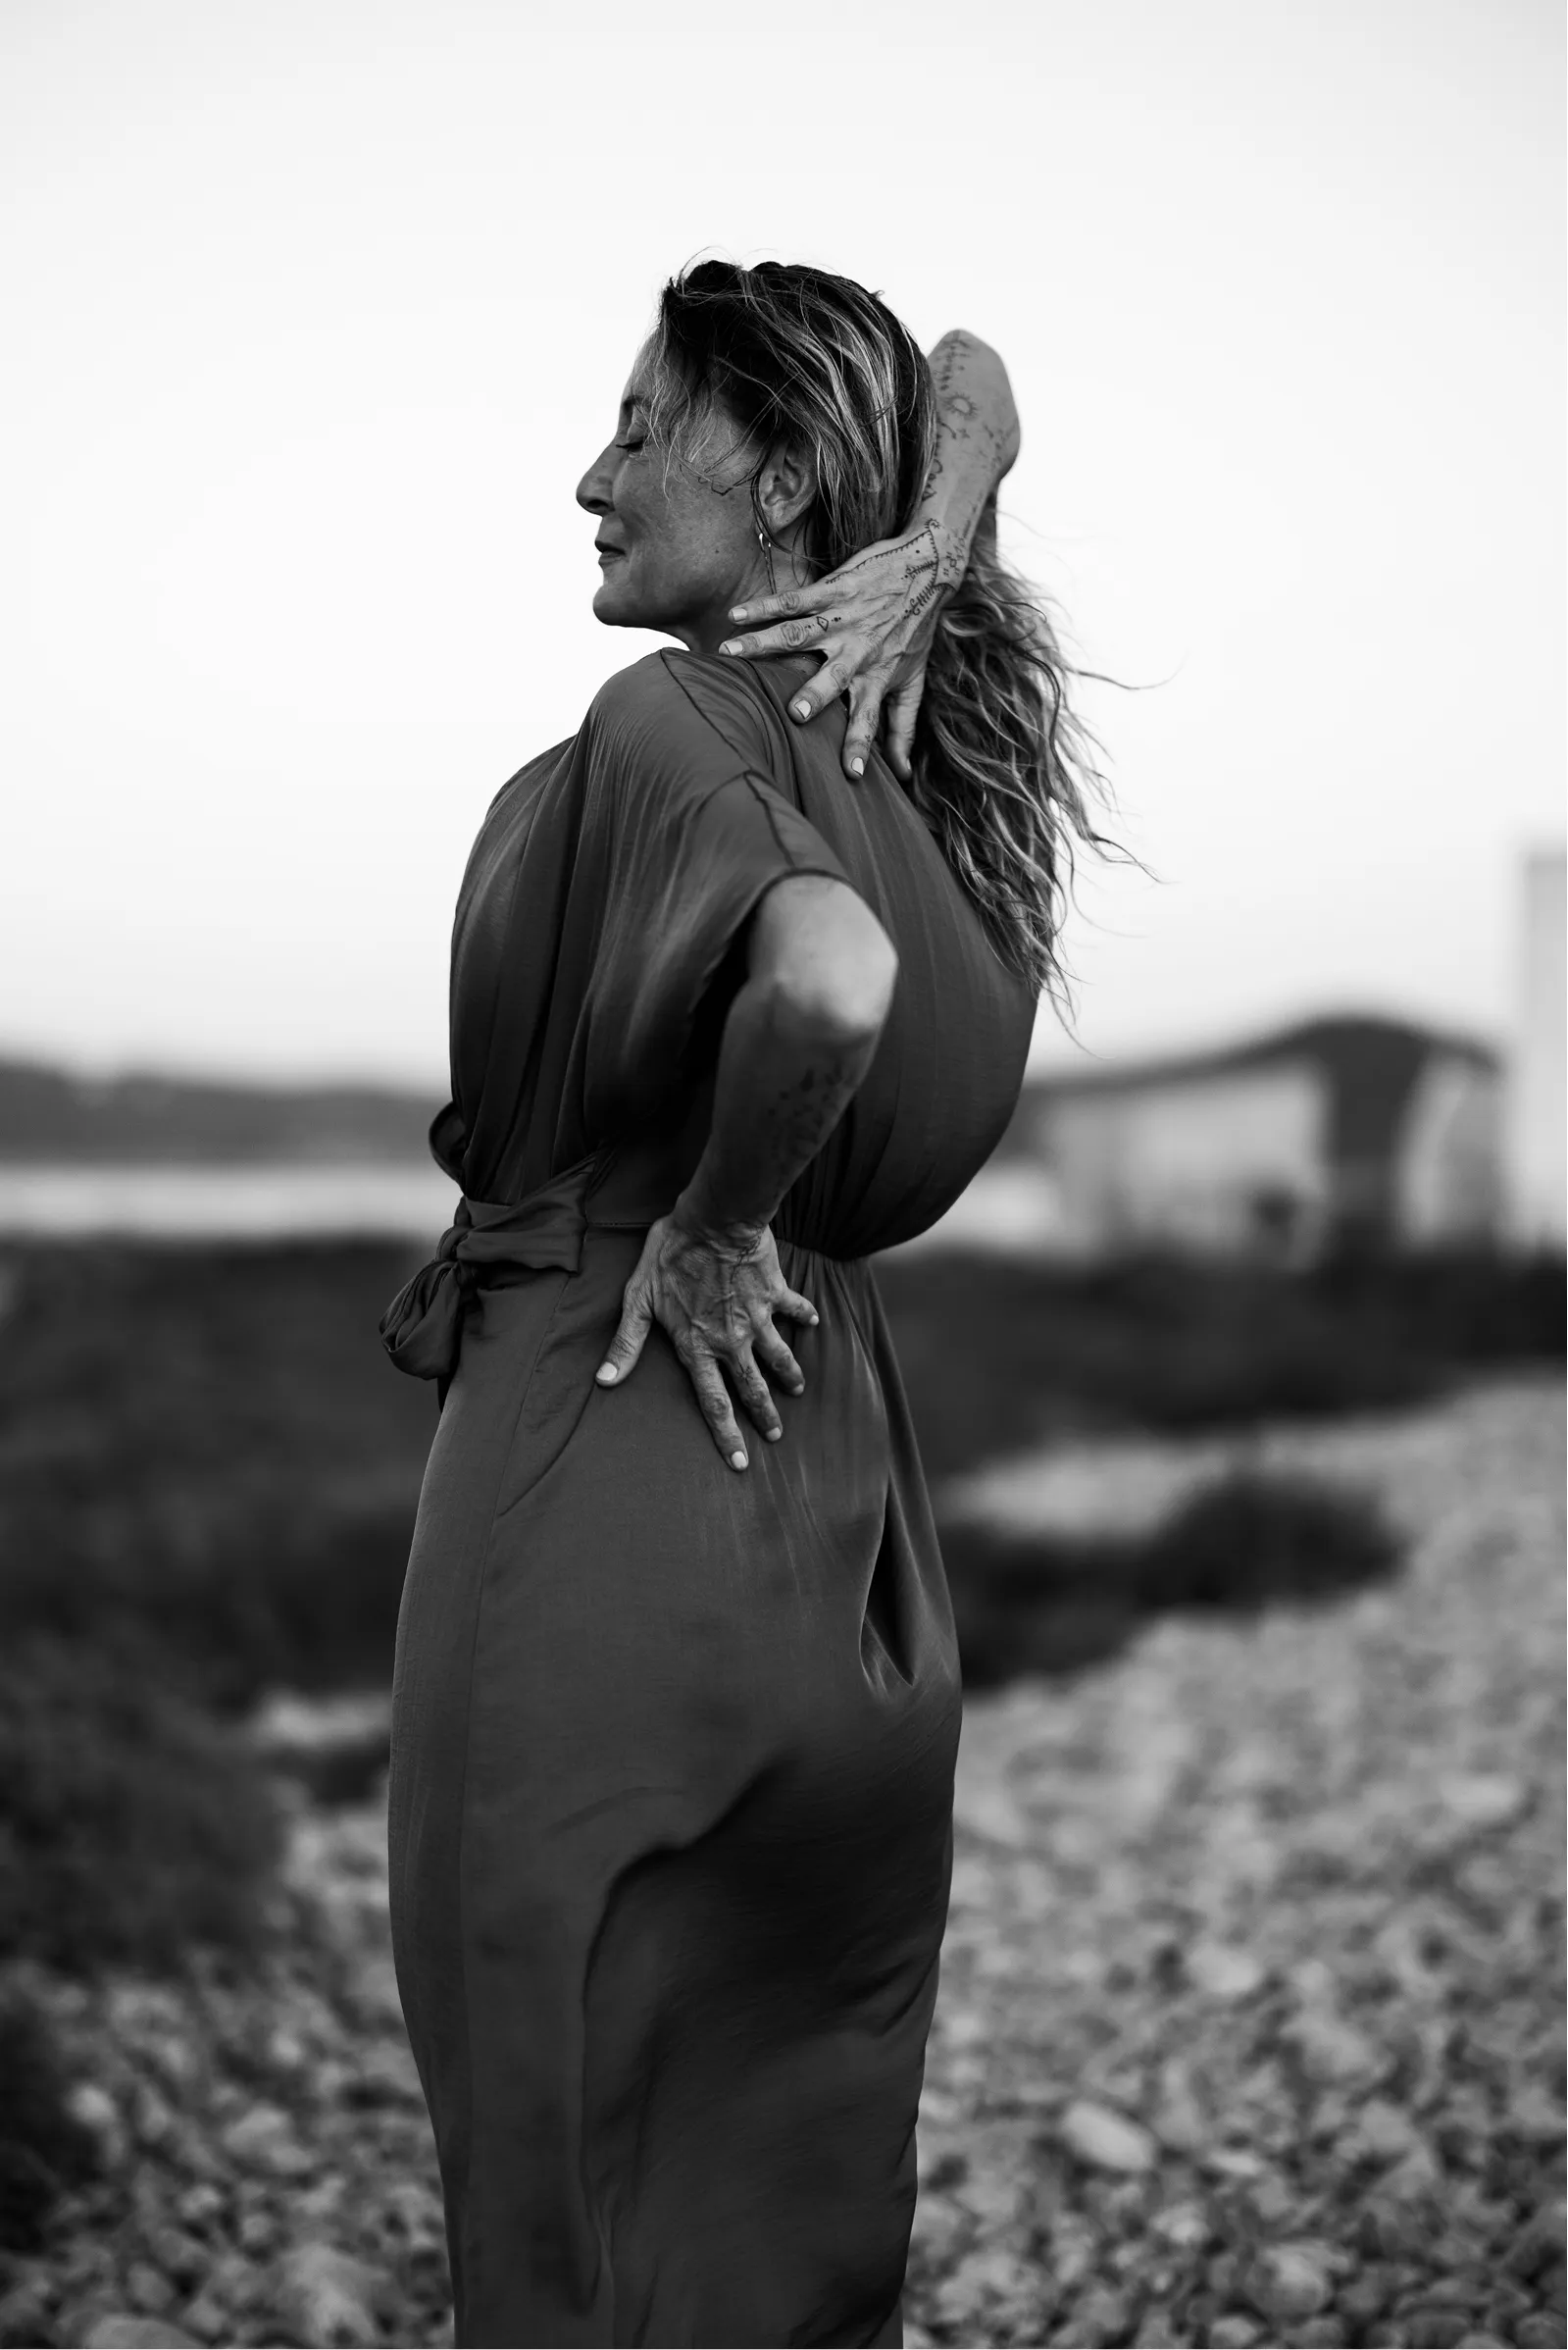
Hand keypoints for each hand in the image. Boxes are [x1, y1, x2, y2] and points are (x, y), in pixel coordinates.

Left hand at [594, 1210, 818, 1469]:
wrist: (715, 1222)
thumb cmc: (670, 1256)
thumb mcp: (638, 1299)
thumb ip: (625, 1343)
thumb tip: (603, 1380)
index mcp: (698, 1347)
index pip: (713, 1402)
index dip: (726, 1436)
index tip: (740, 1463)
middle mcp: (731, 1341)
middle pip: (752, 1388)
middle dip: (765, 1416)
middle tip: (776, 1436)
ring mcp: (757, 1318)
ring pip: (778, 1356)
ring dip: (789, 1375)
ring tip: (798, 1390)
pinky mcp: (774, 1293)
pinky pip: (794, 1308)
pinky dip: (804, 1315)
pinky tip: (813, 1322)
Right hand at [718, 519, 961, 784]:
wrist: (928, 568)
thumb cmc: (915, 631)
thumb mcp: (913, 682)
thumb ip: (903, 730)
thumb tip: (903, 776)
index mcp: (875, 678)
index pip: (868, 719)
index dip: (860, 744)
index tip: (851, 773)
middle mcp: (857, 651)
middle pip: (832, 677)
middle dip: (815, 695)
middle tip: (795, 712)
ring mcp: (842, 619)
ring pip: (798, 634)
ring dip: (764, 643)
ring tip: (730, 652)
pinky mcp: (832, 590)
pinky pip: (793, 600)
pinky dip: (763, 606)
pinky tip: (735, 614)